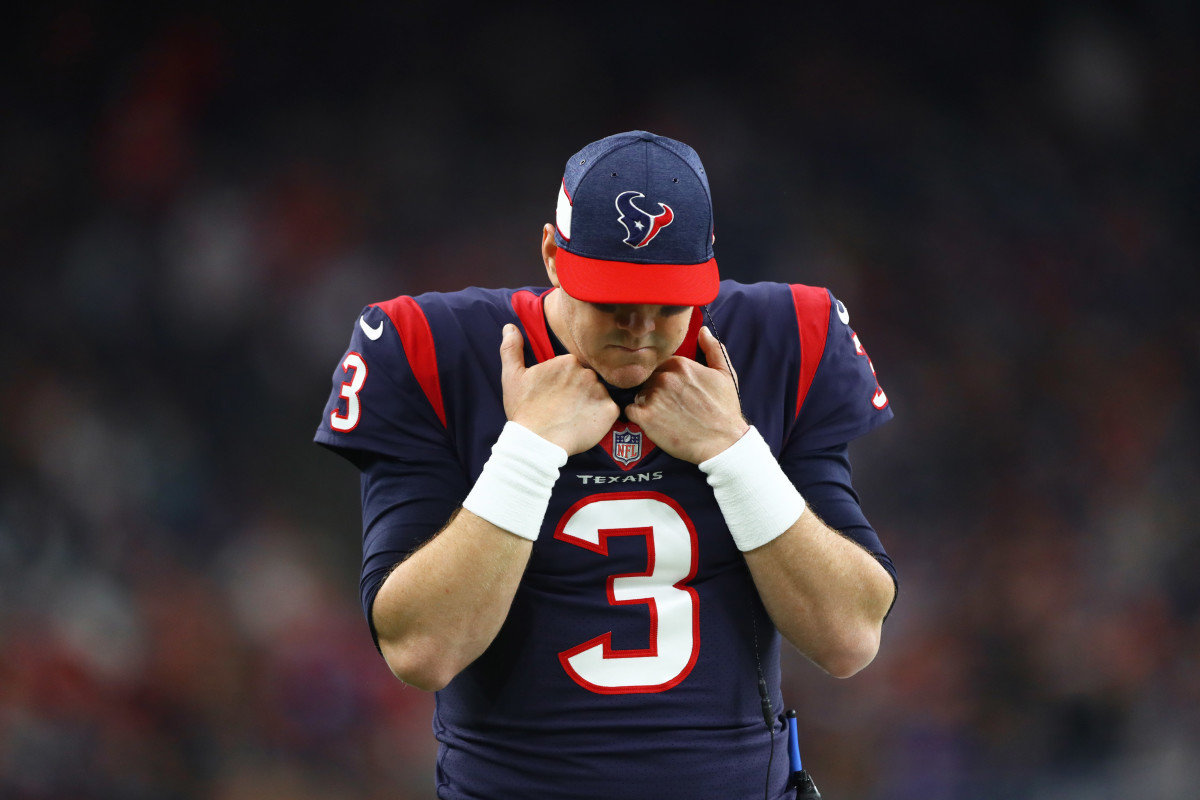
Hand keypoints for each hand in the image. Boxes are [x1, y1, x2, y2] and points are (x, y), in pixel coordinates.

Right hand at [499, 324, 618, 454]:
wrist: (535, 443)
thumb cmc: (523, 410)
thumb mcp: (512, 377)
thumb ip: (512, 349)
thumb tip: (509, 327)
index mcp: (568, 360)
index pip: (574, 367)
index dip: (565, 382)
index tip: (555, 395)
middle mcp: (587, 372)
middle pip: (588, 379)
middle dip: (579, 390)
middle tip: (563, 407)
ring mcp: (600, 391)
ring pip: (599, 393)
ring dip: (591, 402)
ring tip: (573, 417)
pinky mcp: (609, 411)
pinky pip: (611, 409)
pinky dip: (602, 416)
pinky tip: (585, 423)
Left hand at [624, 326, 749, 463]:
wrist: (722, 443)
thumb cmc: (725, 409)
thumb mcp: (725, 374)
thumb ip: (713, 349)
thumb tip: (703, 330)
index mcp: (680, 364)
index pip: (659, 363)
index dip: (664, 375)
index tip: (671, 388)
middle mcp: (664, 377)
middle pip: (647, 377)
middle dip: (653, 387)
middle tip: (666, 403)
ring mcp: (653, 397)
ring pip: (638, 392)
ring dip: (645, 401)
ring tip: (661, 413)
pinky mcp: (645, 417)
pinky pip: (630, 410)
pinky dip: (637, 415)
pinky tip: (650, 421)